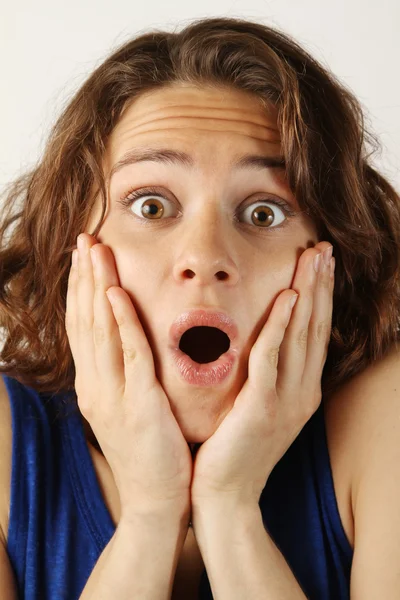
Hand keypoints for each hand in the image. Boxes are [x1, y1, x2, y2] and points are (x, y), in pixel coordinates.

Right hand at [65, 233, 192, 520]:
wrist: (157, 498)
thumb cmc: (150, 450)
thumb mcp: (131, 406)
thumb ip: (127, 373)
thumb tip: (131, 342)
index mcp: (95, 384)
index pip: (84, 327)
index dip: (82, 290)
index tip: (84, 257)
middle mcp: (95, 384)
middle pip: (84, 321)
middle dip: (83, 278)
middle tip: (84, 240)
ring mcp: (112, 394)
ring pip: (100, 330)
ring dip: (95, 287)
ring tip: (94, 251)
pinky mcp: (137, 404)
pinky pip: (128, 354)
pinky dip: (119, 321)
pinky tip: (114, 294)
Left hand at [190, 242, 334, 508]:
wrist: (225, 494)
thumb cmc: (234, 448)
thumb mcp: (259, 407)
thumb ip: (266, 375)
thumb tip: (261, 343)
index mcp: (300, 389)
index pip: (313, 333)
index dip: (319, 296)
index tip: (319, 264)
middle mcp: (302, 391)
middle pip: (315, 327)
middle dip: (321, 285)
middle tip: (324, 249)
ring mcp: (287, 400)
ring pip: (301, 335)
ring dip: (309, 293)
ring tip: (314, 258)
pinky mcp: (263, 407)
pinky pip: (273, 358)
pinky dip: (283, 325)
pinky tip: (289, 297)